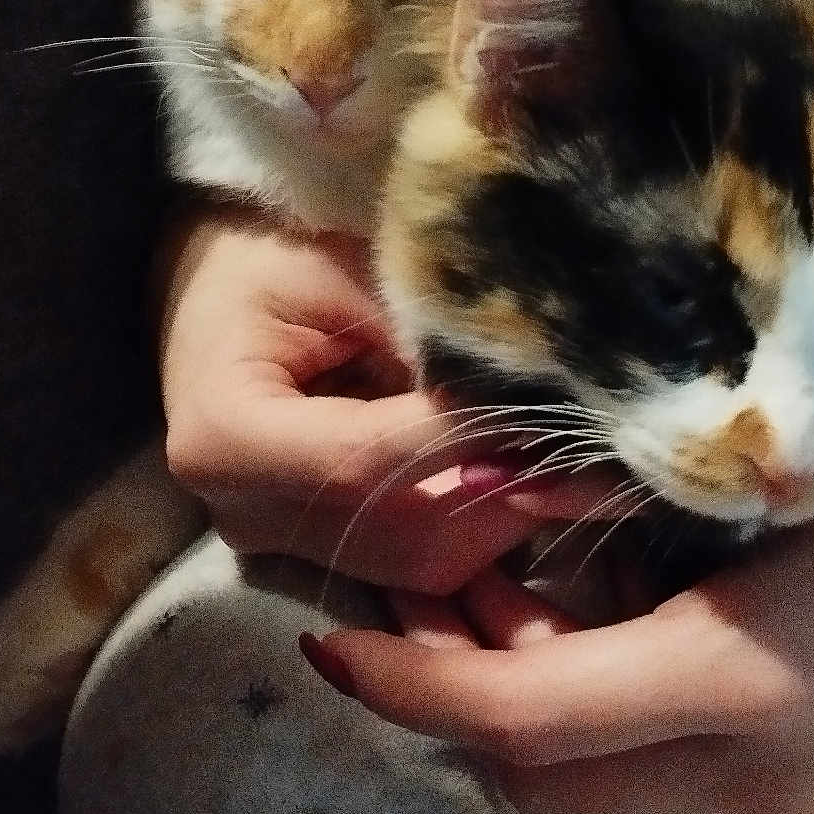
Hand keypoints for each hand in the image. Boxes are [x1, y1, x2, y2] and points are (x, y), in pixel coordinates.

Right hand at [157, 204, 543, 592]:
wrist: (226, 281)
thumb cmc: (277, 251)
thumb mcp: (343, 268)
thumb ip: (422, 333)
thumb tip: (527, 384)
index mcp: (222, 437)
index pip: (364, 461)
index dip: (462, 439)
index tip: (549, 404)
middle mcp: (245, 514)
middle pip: (400, 531)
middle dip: (506, 487)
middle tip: (590, 438)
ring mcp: (284, 544)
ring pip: (425, 561)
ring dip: (512, 510)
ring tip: (577, 450)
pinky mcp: (324, 551)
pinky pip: (424, 561)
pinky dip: (491, 519)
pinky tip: (538, 467)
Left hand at [299, 396, 813, 813]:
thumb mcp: (813, 458)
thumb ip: (669, 493)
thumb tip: (542, 481)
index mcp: (745, 692)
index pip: (519, 722)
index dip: (407, 685)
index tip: (327, 634)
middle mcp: (757, 773)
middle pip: (542, 772)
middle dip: (453, 688)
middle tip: (426, 571)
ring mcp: (796, 789)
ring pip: (599, 773)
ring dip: (526, 691)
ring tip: (512, 567)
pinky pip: (666, 759)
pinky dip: (602, 694)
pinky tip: (616, 594)